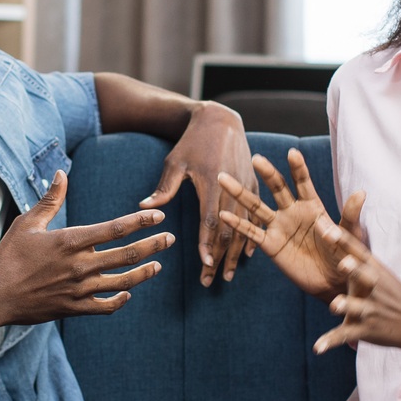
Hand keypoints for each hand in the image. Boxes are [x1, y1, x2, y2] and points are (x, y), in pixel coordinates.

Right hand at [0, 171, 174, 324]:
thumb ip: (50, 199)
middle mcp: (80, 265)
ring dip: (144, 273)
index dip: (140, 221)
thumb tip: (61, 173)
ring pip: (122, 282)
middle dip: (153, 245)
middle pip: (127, 254)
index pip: (116, 228)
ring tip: (158, 266)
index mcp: (70, 241)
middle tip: (170, 239)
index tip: (158, 216)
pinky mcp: (74, 308)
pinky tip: (128, 293)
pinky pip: (106, 307)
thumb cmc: (8, 256)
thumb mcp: (27, 223)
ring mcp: (79, 289)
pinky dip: (121, 300)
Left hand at [140, 101, 254, 286]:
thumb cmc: (192, 142)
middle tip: (211, 280)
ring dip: (236, 253)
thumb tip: (144, 208)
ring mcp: (246, 187)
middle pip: (228, 231)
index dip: (208, 245)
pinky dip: (252, 235)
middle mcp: (232, 188)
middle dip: (220, 258)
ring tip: (228, 275)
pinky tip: (248, 253)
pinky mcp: (254, 185)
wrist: (220, 120)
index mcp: (211, 184)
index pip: (210, 222)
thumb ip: (163, 188)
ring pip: (244, 227)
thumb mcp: (175, 162)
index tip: (205, 265)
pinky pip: (256, 215)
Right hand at [215, 150, 363, 302]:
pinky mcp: (270, 245)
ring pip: (256, 206)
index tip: (292, 153)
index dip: (298, 168)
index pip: (303, 183)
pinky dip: (237, 224)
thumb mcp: (350, 235)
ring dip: (240, 193)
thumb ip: (351, 215)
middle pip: (277, 188)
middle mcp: (293, 212)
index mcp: (313, 206)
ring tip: (223, 177)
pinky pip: (251, 233)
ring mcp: (279, 227)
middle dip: (267, 173)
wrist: (334, 281)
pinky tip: (223, 214)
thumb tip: (361, 192)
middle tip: (255, 158)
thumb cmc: (346, 256)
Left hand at [313, 222, 400, 355]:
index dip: (344, 241)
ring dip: (347, 306)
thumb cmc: (392, 294)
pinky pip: (346, 335)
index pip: (359, 252)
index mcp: (375, 271)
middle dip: (355, 270)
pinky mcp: (366, 330)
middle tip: (343, 263)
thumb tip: (333, 230)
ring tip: (335, 305)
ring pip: (356, 307)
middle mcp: (374, 288)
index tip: (327, 229)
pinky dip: (330, 342)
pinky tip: (317, 348)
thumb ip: (357, 256)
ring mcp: (371, 310)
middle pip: (364, 276)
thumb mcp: (379, 273)